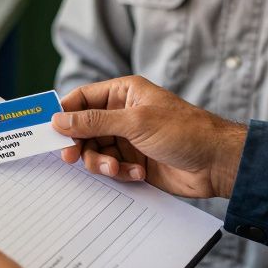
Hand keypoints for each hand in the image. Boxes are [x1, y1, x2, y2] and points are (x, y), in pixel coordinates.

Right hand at [55, 76, 245, 198]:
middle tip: (72, 157)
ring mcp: (129, 139)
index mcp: (123, 93)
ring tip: (116, 169)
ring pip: (96, 152)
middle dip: (80, 144)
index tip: (50, 130)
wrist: (217, 163)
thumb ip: (94, 122)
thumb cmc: (184, 131)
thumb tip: (60, 119)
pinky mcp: (135, 162)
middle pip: (84, 129)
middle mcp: (123, 114)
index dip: (65, 114)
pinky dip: (120, 173)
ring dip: (101, 163)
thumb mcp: (135, 122)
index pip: (82, 99)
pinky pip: (112, 168)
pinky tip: (137, 174)